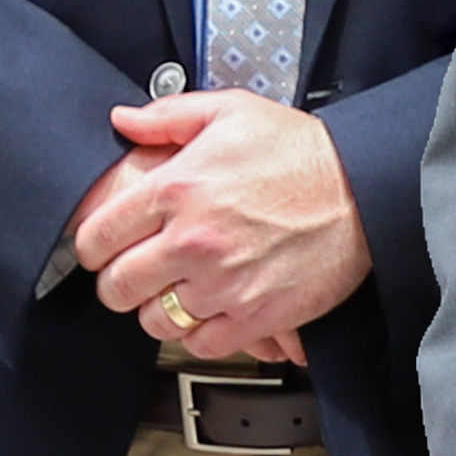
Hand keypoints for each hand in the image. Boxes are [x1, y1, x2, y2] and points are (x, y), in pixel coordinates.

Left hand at [72, 92, 370, 362]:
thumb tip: (124, 120)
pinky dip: (198, 333)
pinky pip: (202, 344)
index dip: (92, 246)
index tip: (102, 248)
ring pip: (155, 320)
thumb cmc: (300, 151)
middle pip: (117, 287)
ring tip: (173, 291)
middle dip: (118, 282)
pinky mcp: (255, 317)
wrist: (363, 190)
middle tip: (132, 274)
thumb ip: (167, 116)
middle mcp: (193, 241)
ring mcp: (223, 284)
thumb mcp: (230, 111)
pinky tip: (207, 311)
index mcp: (177, 189)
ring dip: (157, 309)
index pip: (98, 236)